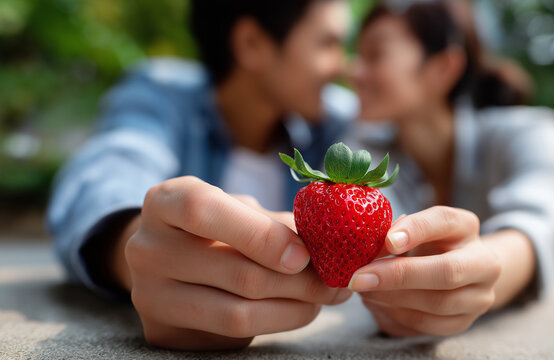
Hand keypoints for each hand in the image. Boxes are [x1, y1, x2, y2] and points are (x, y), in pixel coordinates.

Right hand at [117, 176, 350, 349]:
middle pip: (235, 272)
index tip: (304, 254)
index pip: (203, 211)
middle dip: (300, 282)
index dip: (260, 234)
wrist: (167, 258)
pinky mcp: (161, 330)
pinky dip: (276, 324)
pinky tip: (298, 310)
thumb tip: (329, 246)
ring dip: (294, 309)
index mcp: (164, 202)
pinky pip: (230, 336)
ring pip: (236, 313)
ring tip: (324, 298)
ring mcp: (149, 294)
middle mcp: (147, 247)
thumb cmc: (214, 225)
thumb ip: (276, 223)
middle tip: (338, 282)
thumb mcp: (239, 209)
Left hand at [348, 206, 500, 336]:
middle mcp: (483, 262)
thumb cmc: (424, 243)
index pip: (444, 221)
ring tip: (364, 289)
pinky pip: (426, 325)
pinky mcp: (463, 322)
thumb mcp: (412, 230)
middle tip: (360, 278)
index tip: (387, 240)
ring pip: (437, 304)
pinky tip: (376, 303)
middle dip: (399, 275)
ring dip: (392, 298)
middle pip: (448, 272)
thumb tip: (369, 247)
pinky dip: (395, 315)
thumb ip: (394, 233)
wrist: (455, 271)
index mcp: (466, 226)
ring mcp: (478, 297)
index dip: (415, 229)